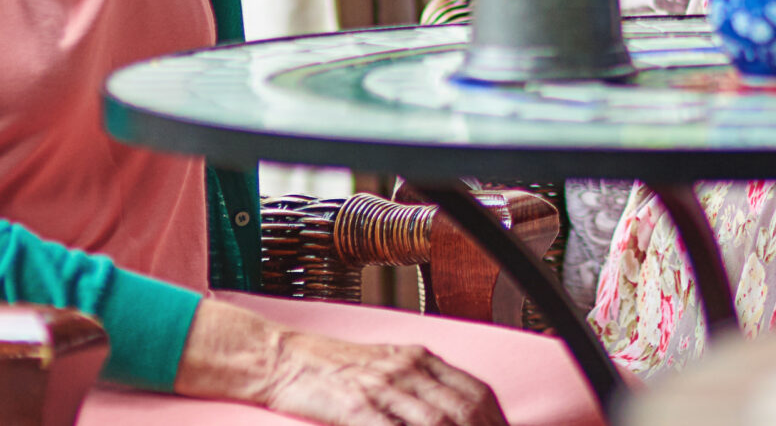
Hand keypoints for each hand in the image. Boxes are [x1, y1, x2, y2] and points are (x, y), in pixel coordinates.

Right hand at [179, 301, 504, 425]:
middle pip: (464, 411)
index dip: (495, 420)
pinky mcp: (356, 407)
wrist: (279, 356)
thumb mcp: (384, 367)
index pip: (475, 392)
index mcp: (419, 358)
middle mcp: (408, 369)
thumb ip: (418, 388)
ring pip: (436, 422)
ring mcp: (383, 388)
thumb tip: (450, 413)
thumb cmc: (330, 367)